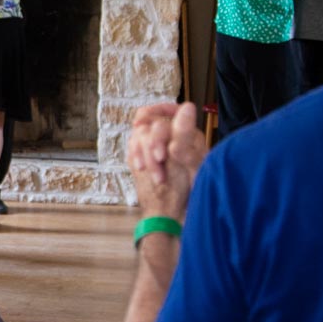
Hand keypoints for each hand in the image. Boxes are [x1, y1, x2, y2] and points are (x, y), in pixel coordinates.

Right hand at [127, 102, 204, 218]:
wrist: (170, 214)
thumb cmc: (187, 191)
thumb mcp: (189, 163)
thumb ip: (185, 135)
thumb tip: (187, 107)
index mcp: (188, 135)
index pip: (173, 110)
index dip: (160, 109)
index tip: (149, 117)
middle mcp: (172, 137)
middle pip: (154, 123)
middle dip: (154, 141)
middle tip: (159, 159)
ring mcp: (156, 146)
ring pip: (140, 134)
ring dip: (145, 153)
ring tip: (155, 174)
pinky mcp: (144, 156)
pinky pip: (133, 146)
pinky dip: (136, 156)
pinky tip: (142, 170)